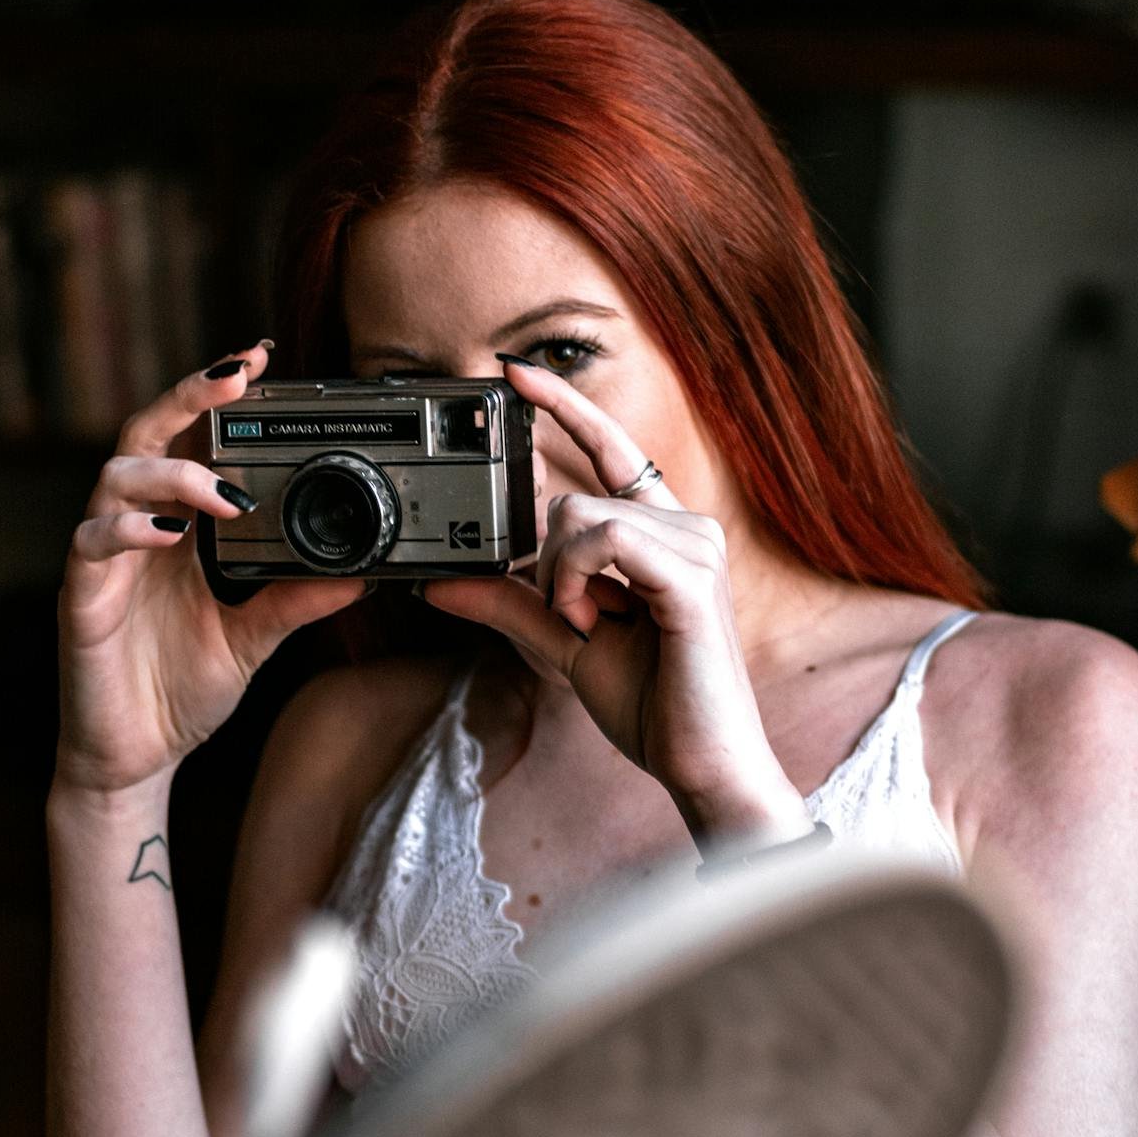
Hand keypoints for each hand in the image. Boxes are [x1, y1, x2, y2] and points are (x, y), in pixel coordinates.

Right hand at [55, 346, 366, 795]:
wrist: (133, 757)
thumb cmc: (178, 690)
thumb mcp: (253, 639)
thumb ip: (295, 601)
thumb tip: (361, 575)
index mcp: (175, 529)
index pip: (191, 440)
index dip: (217, 397)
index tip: (264, 360)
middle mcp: (136, 530)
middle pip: (147, 433)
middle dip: (189, 395)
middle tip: (238, 373)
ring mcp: (104, 559)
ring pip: (117, 477)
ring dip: (171, 471)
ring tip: (221, 490)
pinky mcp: (81, 596)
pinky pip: (93, 543)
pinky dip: (127, 530)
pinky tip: (167, 535)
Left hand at [422, 360, 810, 840]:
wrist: (698, 761)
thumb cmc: (651, 705)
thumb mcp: (561, 645)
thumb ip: (508, 605)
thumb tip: (439, 583)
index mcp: (660, 534)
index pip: (610, 448)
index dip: (564, 406)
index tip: (513, 374)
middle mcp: (686, 526)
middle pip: (573, 499)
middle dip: (548, 566)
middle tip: (571, 619)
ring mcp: (695, 544)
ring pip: (580, 519)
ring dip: (560, 582)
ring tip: (588, 627)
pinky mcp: (690, 573)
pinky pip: (602, 540)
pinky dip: (576, 583)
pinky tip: (593, 622)